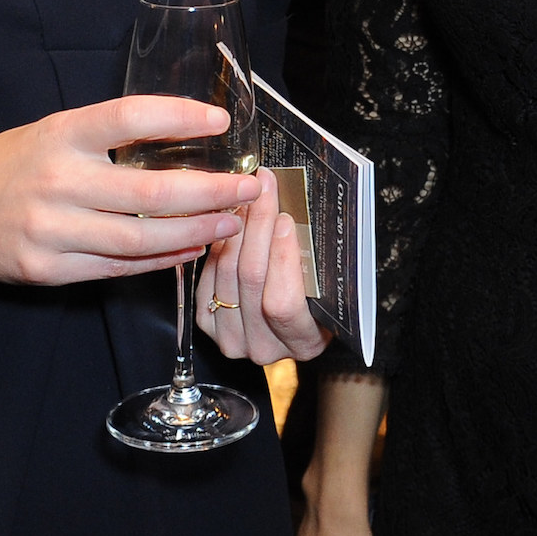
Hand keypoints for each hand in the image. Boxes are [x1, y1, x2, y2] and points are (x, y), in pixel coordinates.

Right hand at [0, 97, 259, 287]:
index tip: (221, 122)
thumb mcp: (57, 130)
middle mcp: (56, 180)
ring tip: (230, 222)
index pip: (128, 117)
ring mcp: (50, 230)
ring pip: (139, 237)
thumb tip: (190, 135)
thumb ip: (111, 135)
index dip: (178, 117)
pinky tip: (191, 248)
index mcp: (61, 134)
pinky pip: (117, 266)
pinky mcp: (47, 270)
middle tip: (249, 187)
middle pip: (148, 191)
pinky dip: (160, 259)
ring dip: (194, 232)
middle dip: (209, 192)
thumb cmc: (18, 162)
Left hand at [197, 169, 329, 363]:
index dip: (283, 260)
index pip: (284, 304)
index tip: (286, 220)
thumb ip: (313, 260)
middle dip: (258, 226)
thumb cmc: (317, 299)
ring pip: (227, 274)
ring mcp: (232, 339)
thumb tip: (296, 211)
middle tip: (264, 188)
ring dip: (238, 228)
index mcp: (303, 342)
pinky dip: (220, 245)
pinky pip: (209, 277)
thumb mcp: (328, 286)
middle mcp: (264, 348)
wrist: (289, 322)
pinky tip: (231, 222)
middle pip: (251, 281)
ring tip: (248, 196)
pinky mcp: (208, 323)